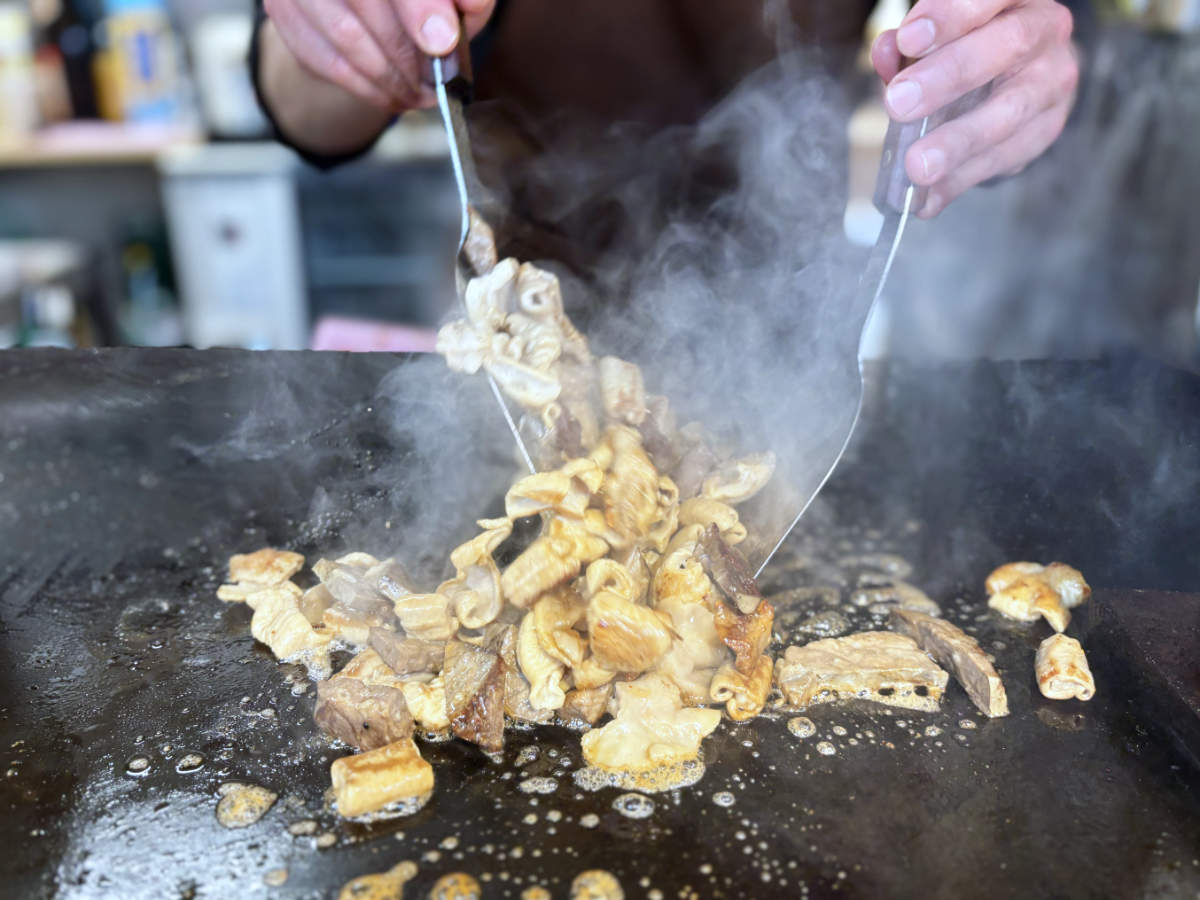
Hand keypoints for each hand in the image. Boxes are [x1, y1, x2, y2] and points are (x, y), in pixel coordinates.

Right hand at [263, 0, 494, 111]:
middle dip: (408, 53)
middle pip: (366, 2)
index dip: (419, 7)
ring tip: (418, 95)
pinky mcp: (282, 10)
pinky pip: (325, 60)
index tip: (444, 42)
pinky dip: (365, 87)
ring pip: (346, 37)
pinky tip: (391, 96)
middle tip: (435, 85)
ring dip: (389, 78)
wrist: (367, 7)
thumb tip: (471, 5)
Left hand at [871, 0, 1078, 216]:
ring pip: (1012, 110)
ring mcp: (1054, 80)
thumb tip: (887, 51)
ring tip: (917, 166)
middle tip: (899, 103)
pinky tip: (928, 197)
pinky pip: (1007, 157)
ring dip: (958, 141)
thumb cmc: (968, 43)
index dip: (953, 14)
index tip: (910, 39)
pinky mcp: (1047, 128)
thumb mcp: (936, 35)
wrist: (1019, 72)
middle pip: (1008, 46)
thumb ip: (910, 42)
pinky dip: (961, 179)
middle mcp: (1045, 28)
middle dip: (949, 76)